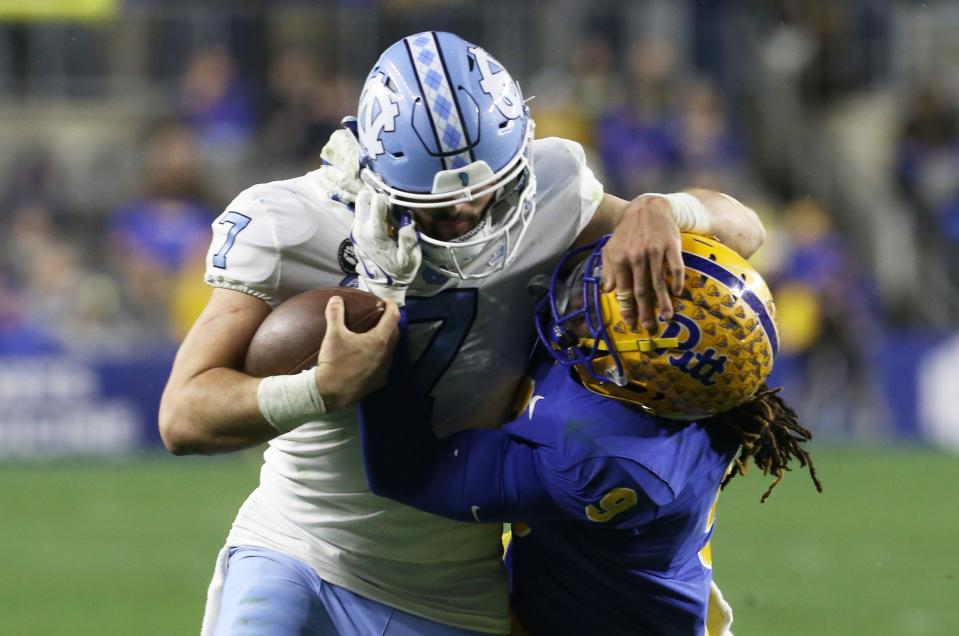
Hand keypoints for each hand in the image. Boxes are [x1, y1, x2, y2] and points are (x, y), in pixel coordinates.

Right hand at [315, 296, 399, 410]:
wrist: (330, 393)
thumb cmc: (334, 361)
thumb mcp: (333, 334)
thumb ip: (335, 314)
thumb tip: (335, 299)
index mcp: (379, 340)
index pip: (393, 317)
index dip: (391, 306)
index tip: (386, 301)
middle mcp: (387, 355)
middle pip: (394, 333)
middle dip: (390, 323)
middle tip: (380, 317)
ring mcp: (384, 370)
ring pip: (390, 350)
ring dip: (385, 340)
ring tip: (374, 335)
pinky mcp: (379, 382)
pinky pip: (384, 365)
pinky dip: (379, 357)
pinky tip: (369, 357)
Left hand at [351, 188, 421, 304]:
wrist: (381, 285)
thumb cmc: (398, 272)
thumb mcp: (409, 259)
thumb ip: (408, 239)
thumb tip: (408, 221)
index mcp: (374, 233)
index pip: (376, 202)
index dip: (389, 200)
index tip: (396, 209)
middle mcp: (361, 229)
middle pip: (363, 198)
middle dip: (376, 199)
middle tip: (389, 209)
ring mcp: (355, 231)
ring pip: (361, 205)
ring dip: (373, 207)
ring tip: (387, 219)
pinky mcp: (354, 233)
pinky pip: (361, 215)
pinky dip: (370, 215)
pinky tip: (382, 226)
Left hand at [602, 194, 684, 329]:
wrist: (648, 208)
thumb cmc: (628, 231)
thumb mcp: (611, 247)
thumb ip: (608, 269)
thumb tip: (608, 290)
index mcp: (620, 259)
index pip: (624, 289)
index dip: (627, 307)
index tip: (630, 322)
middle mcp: (637, 257)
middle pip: (641, 290)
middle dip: (645, 311)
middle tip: (648, 326)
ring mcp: (655, 252)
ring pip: (659, 282)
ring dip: (663, 302)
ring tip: (666, 317)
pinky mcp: (671, 246)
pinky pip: (676, 267)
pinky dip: (677, 281)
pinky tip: (678, 293)